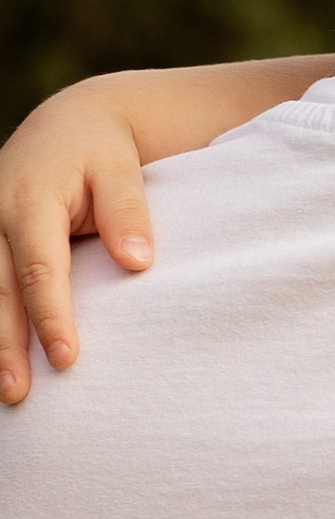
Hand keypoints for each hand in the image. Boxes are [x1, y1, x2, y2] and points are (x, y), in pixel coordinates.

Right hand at [0, 82, 153, 400]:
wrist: (68, 125)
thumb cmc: (102, 152)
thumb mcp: (121, 170)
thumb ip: (127, 212)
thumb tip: (138, 262)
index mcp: (30, 203)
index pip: (40, 270)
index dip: (50, 316)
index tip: (65, 358)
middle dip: (5, 345)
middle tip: (16, 393)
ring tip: (5, 392)